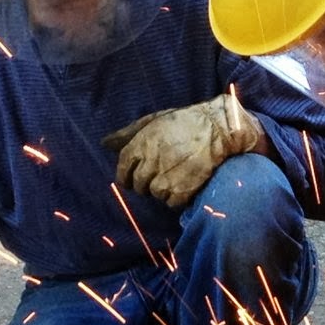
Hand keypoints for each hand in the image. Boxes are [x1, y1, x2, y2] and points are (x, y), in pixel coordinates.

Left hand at [102, 93, 265, 207]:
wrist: (218, 128)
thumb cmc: (185, 121)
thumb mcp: (154, 120)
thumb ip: (128, 134)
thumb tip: (105, 143)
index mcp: (140, 145)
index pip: (122, 171)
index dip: (127, 177)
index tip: (134, 177)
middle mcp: (150, 163)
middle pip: (138, 186)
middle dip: (146, 183)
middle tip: (161, 174)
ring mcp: (166, 178)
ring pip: (155, 195)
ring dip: (164, 190)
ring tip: (176, 176)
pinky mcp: (182, 190)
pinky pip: (172, 203)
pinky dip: (178, 197)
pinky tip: (186, 184)